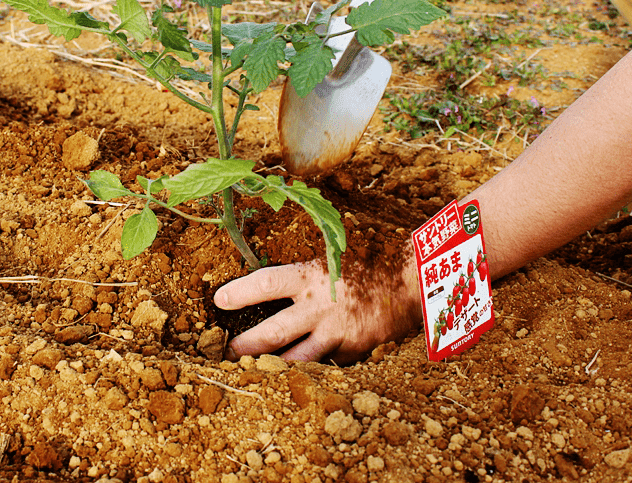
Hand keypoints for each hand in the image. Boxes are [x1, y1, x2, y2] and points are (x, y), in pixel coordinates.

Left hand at [213, 259, 421, 363]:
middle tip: (228, 351)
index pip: (266, 284)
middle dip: (246, 346)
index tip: (219, 300)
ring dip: (272, 368)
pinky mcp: (353, 350)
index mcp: (311, 277)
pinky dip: (311, 368)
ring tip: (254, 372)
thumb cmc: (367, 263)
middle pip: (273, 333)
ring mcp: (336, 332)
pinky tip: (299, 372)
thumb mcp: (331, 257)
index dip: (240, 293)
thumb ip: (304, 274)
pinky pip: (325, 363)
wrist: (412, 280)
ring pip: (296, 360)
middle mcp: (319, 306)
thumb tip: (271, 285)